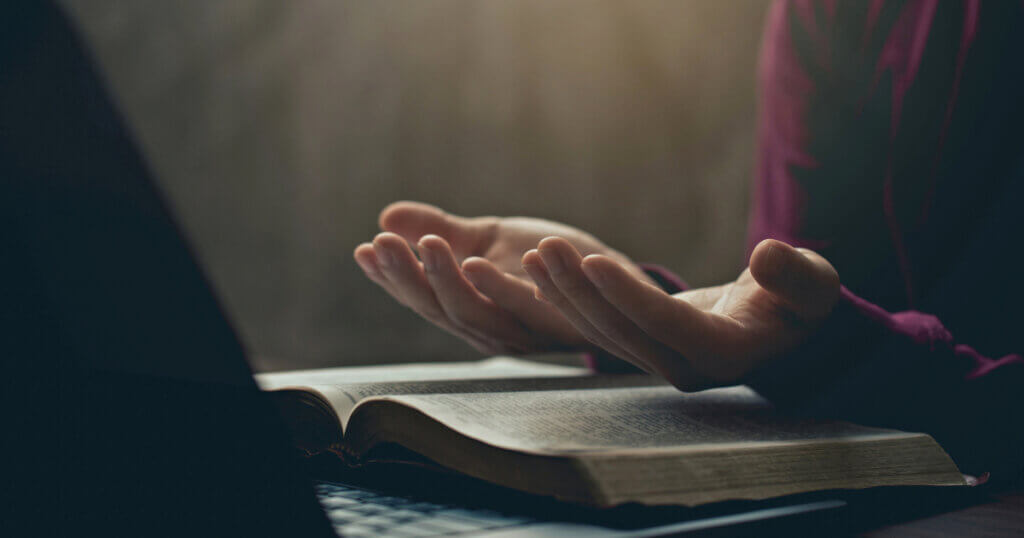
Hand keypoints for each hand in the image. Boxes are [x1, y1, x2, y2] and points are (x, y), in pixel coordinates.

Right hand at [353, 201, 653, 354]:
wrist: (614, 280)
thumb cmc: (546, 263)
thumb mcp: (487, 240)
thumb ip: (443, 231)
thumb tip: (386, 216)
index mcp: (472, 311)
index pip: (424, 298)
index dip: (392, 278)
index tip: (365, 248)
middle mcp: (496, 330)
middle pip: (443, 310)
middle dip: (411, 277)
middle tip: (385, 242)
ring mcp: (531, 331)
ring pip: (482, 314)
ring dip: (452, 279)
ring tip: (430, 244)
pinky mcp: (570, 321)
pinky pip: (541, 309)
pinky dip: (518, 286)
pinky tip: (497, 258)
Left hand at [521, 237, 840, 389]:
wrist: (784, 328)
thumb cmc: (801, 302)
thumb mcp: (815, 285)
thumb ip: (797, 276)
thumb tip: (770, 255)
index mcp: (725, 352)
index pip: (666, 323)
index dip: (628, 293)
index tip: (593, 259)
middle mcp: (685, 369)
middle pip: (621, 330)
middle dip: (580, 289)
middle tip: (547, 248)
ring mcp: (659, 364)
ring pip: (600, 332)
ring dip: (564, 295)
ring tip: (535, 255)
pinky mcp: (642, 351)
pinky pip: (596, 328)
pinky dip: (567, 301)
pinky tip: (540, 271)